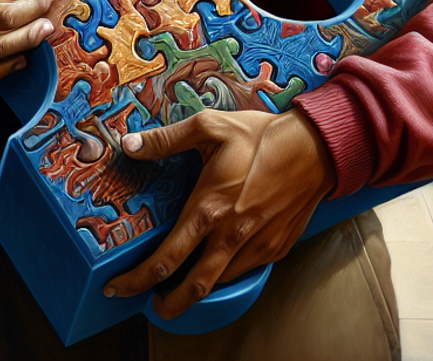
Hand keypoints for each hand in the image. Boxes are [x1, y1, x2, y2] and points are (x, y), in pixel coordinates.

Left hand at [104, 108, 334, 318]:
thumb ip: (166, 139)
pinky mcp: (275, 249)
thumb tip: (128, 145)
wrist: (316, 150)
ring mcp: (255, 246)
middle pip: (192, 289)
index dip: (137, 280)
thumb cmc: (262, 136)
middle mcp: (229, 236)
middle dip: (167, 305)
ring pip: (219, 283)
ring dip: (196, 291)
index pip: (165, 259)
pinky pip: (244, 271)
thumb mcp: (210, 126)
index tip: (117, 287)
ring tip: (181, 286)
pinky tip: (219, 263)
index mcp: (208, 209)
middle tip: (151, 306)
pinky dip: (226, 274)